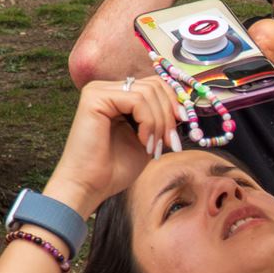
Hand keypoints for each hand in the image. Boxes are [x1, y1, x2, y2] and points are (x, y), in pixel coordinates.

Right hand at [44, 73, 184, 214]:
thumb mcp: (147, 139)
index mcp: (117, 96)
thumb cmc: (115, 169)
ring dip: (159, 123)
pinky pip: (137, 100)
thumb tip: (184, 108)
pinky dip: (148, 122)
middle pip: (154, 85)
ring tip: (154, 147)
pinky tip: (143, 142)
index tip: (183, 125)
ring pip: (148, 92)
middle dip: (169, 115)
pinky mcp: (94, 97)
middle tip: (170, 143)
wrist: (90, 187)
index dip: (173, 103)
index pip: (155, 84)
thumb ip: (159, 120)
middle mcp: (106, 88)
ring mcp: (99, 90)